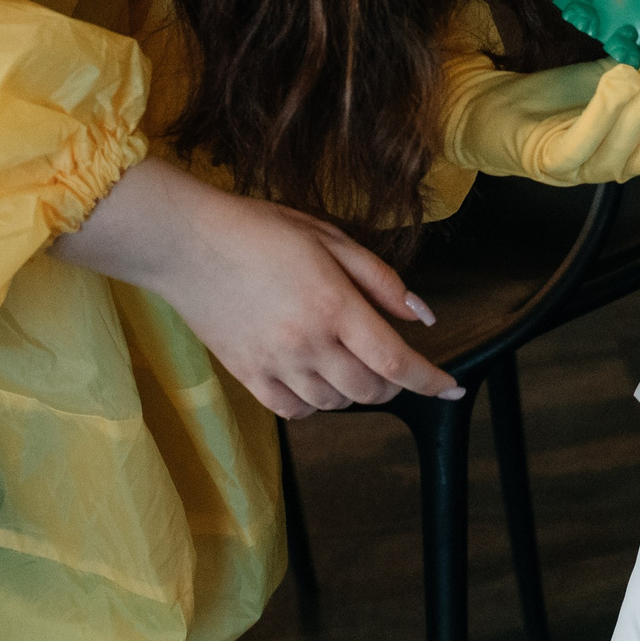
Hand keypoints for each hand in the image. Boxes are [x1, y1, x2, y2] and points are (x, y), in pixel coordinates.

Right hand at [56, 158, 460, 418]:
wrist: (186, 244)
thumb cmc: (260, 230)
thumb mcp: (331, 238)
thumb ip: (381, 281)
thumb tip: (422, 315)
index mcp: (334, 306)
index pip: (397, 361)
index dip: (432, 381)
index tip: (453, 390)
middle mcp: (307, 343)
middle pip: (370, 389)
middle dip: (394, 383)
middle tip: (393, 362)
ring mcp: (275, 364)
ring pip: (335, 403)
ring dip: (355, 391)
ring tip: (350, 361)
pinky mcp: (247, 374)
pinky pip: (294, 410)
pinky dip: (316, 403)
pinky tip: (316, 379)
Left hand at [447, 28, 639, 185]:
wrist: (487, 114)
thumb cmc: (554, 100)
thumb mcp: (612, 77)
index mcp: (637, 150)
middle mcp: (618, 166)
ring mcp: (586, 168)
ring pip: (633, 137)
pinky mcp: (551, 162)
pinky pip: (583, 140)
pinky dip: (606, 111)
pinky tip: (621, 78)